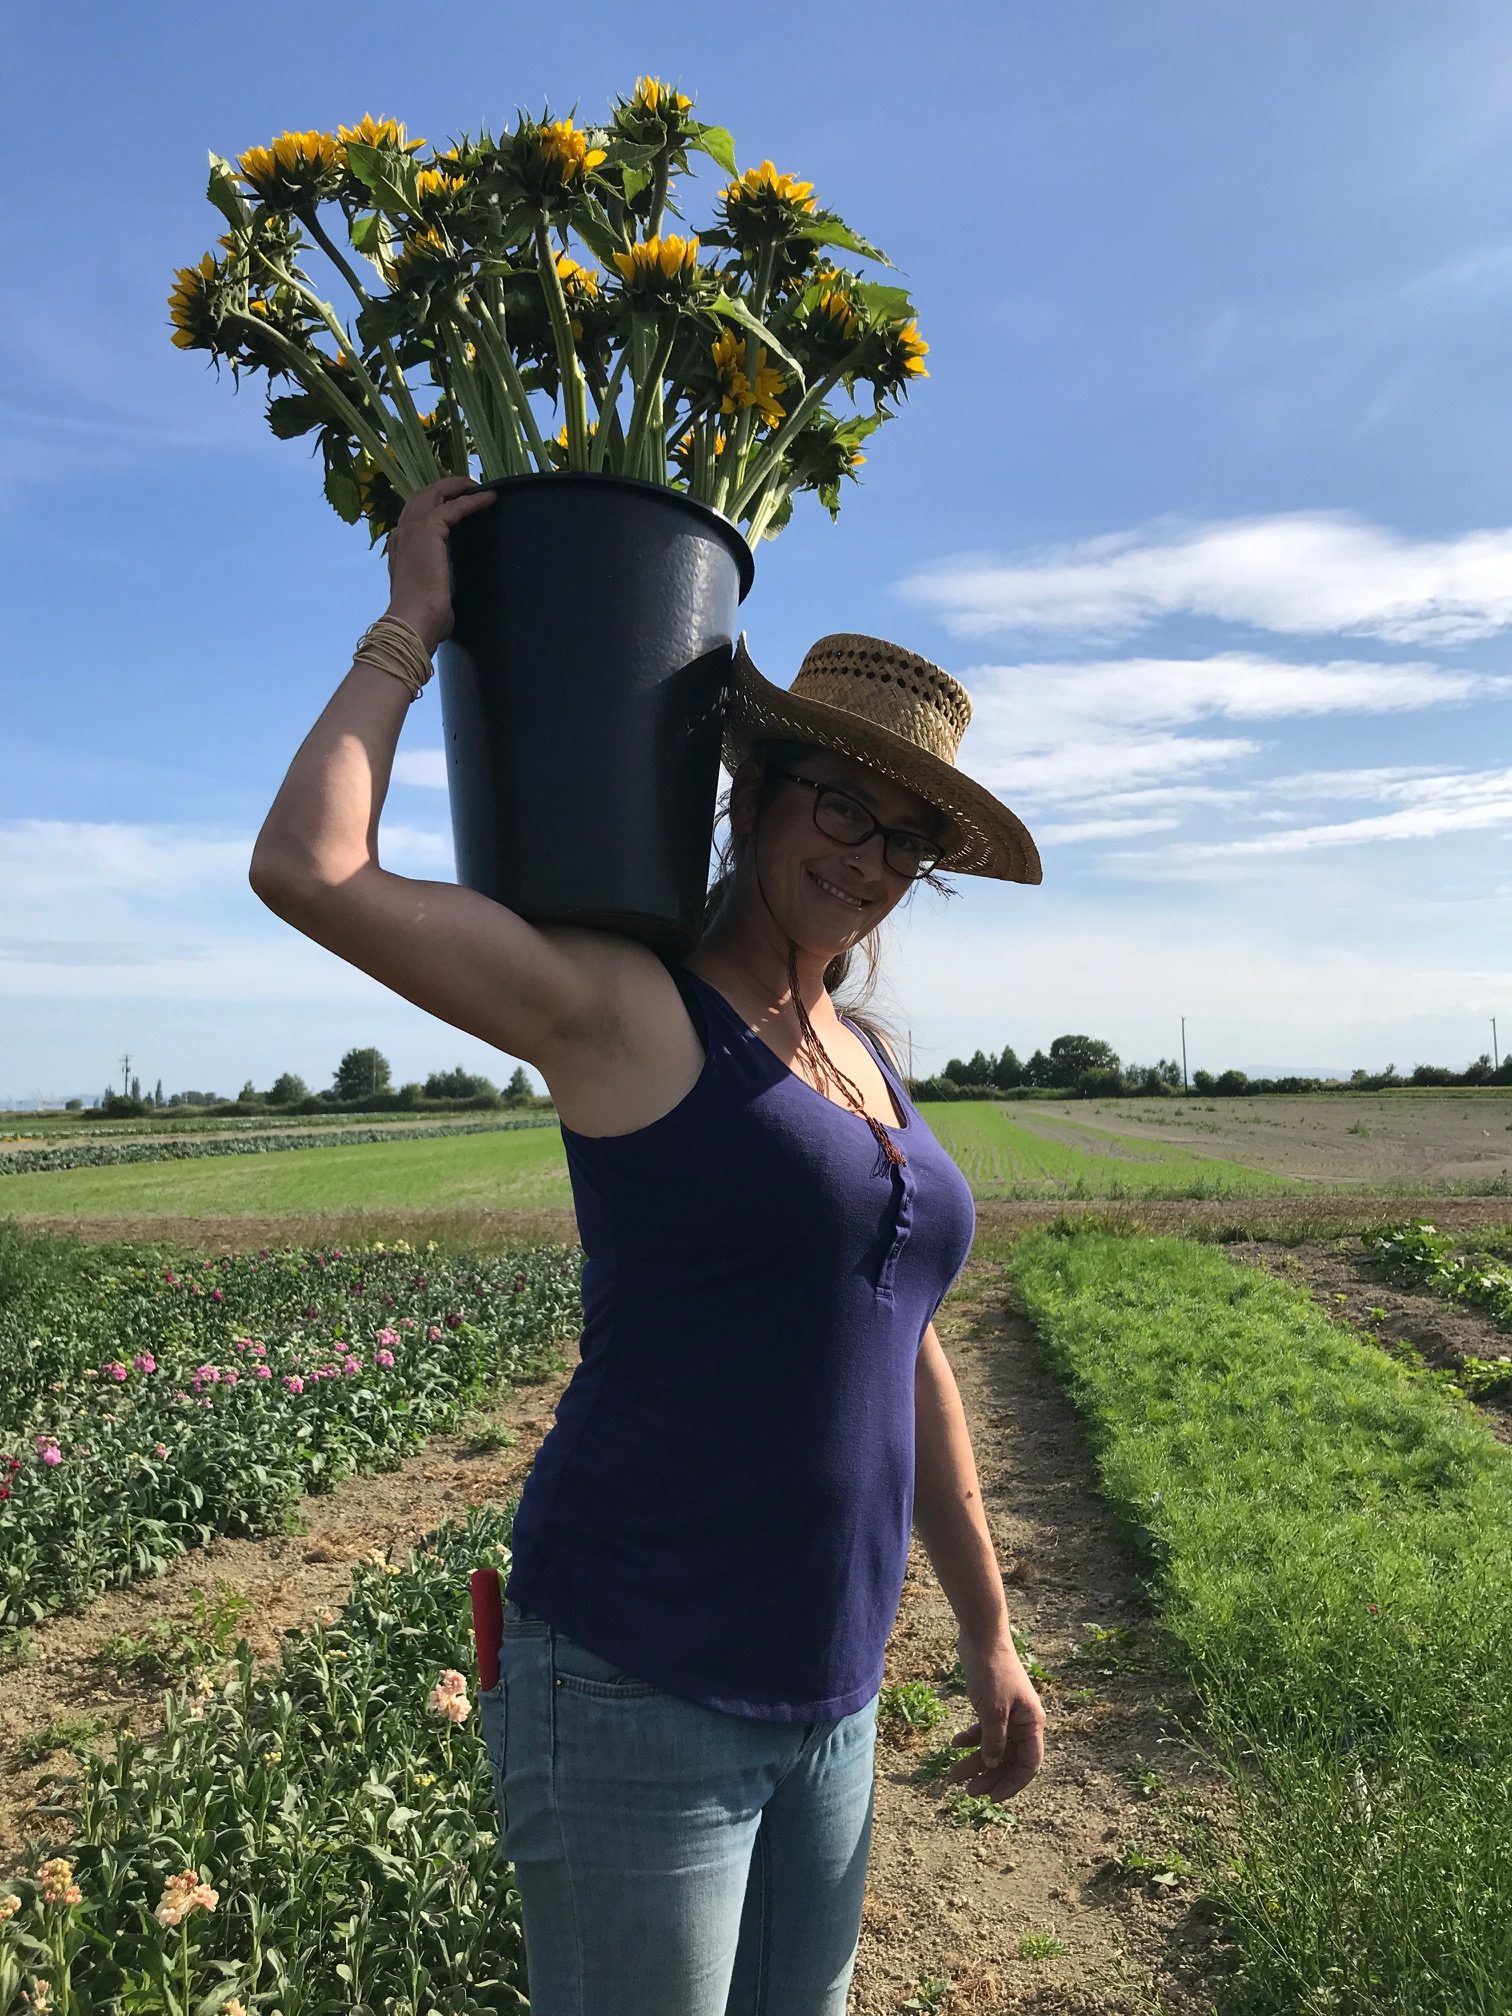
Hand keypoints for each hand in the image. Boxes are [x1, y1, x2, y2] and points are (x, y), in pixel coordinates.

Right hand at [383, 475, 497, 653]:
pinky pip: (455, 506)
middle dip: (444, 488)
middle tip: (468, 487)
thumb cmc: (423, 618)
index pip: (414, 516)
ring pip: (434, 493)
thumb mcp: (428, 594)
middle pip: (422, 497)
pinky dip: (473, 500)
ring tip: (478, 485)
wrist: (414, 621)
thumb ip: (435, 586)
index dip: (434, 505)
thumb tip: (445, 600)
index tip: (455, 503)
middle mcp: (402, 534)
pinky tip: (489, 497)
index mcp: (400, 549)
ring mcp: (413, 530)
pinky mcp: (429, 530)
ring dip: (457, 486)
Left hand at [946, 1626, 1045, 1800]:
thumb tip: (991, 1765)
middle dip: (988, 1776)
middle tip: (966, 1791)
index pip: (1028, 1765)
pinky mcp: (992, 1704)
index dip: (1012, 1784)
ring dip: (975, 1761)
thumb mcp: (993, 1709)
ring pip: (993, 1747)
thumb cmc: (992, 1671)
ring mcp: (1008, 1714)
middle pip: (1008, 1759)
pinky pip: (984, 1730)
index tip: (992, 1798)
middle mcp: (1023, 1722)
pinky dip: (970, 1739)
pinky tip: (954, 1744)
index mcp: (1032, 1724)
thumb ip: (994, 1740)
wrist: (981, 1636)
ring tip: (952, 1775)